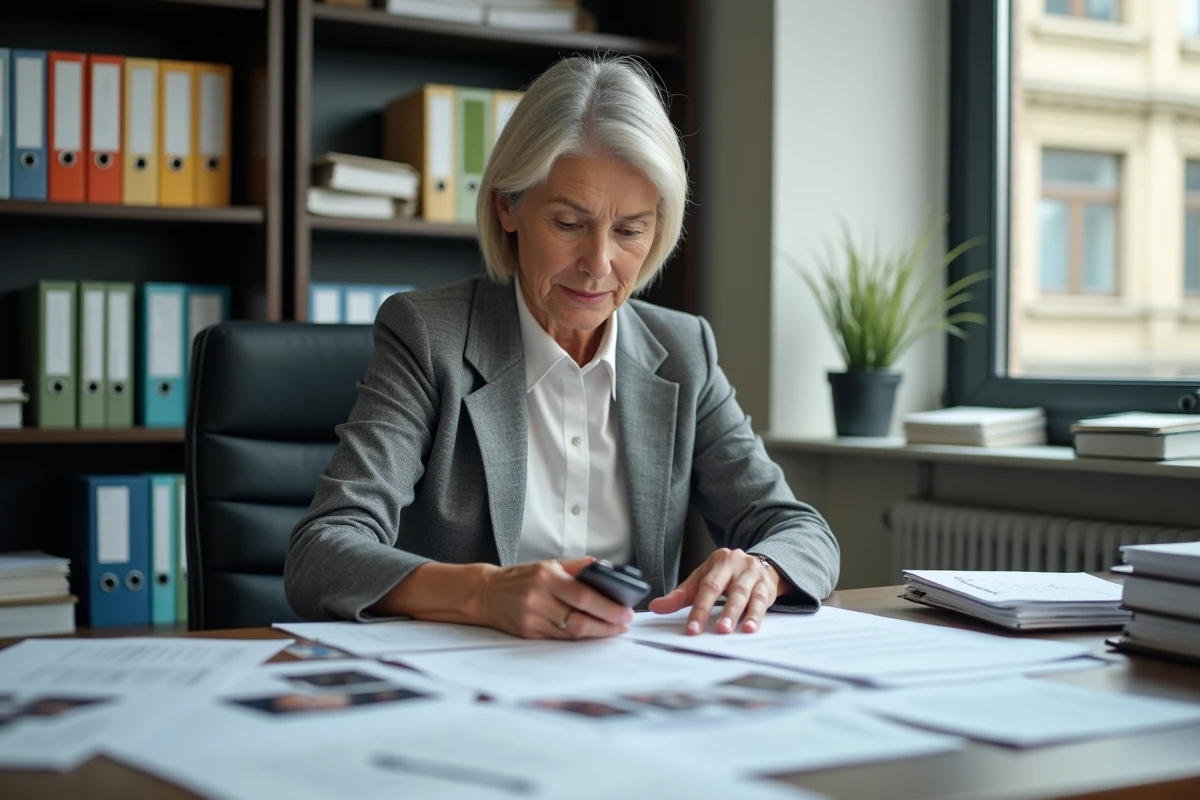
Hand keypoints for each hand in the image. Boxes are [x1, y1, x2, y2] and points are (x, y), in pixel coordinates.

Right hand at [477, 556, 633, 639]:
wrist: (486, 593)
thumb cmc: (520, 577)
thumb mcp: (548, 564)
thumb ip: (576, 567)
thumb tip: (604, 568)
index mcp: (546, 577)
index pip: (583, 596)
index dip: (608, 607)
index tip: (625, 611)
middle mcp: (538, 599)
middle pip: (580, 619)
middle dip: (607, 625)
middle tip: (624, 624)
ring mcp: (533, 619)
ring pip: (572, 633)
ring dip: (597, 633)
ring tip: (613, 629)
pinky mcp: (529, 634)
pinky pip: (560, 639)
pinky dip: (579, 637)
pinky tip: (591, 633)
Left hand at [648, 548, 779, 634]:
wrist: (759, 564)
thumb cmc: (726, 575)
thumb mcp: (702, 580)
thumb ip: (681, 595)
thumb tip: (655, 607)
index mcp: (719, 560)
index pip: (707, 586)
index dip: (700, 609)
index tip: (692, 629)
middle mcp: (738, 563)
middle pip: (728, 589)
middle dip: (723, 612)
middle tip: (717, 631)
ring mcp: (754, 573)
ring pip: (747, 595)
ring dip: (739, 614)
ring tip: (731, 630)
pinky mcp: (767, 585)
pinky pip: (762, 601)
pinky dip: (757, 616)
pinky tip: (751, 628)